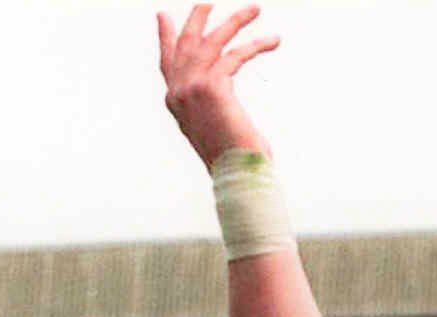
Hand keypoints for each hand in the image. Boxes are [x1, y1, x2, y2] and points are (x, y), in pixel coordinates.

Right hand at [158, 4, 279, 166]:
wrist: (237, 178)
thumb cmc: (235, 163)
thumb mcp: (216, 130)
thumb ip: (212, 107)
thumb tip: (222, 97)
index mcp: (176, 103)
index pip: (167, 62)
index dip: (165, 37)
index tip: (163, 17)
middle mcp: (178, 92)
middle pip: (185, 43)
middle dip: (198, 18)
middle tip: (208, 0)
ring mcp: (191, 87)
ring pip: (213, 41)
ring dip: (236, 21)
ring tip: (255, 9)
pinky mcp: (211, 86)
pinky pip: (235, 54)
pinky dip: (256, 45)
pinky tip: (273, 41)